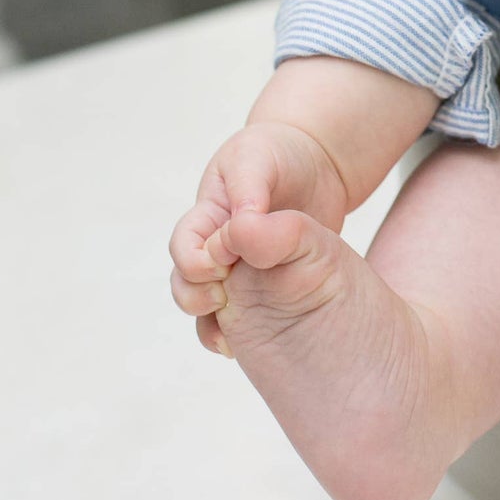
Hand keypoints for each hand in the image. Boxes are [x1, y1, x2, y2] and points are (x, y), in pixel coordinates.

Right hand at [168, 121, 350, 354]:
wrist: (317, 163)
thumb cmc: (278, 154)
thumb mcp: (259, 159)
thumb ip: (248, 188)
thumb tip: (240, 225)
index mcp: (207, 214)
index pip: (183, 247)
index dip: (195, 262)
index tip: (225, 263)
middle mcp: (216, 245)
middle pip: (186, 283)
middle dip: (195, 298)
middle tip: (224, 300)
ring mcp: (241, 267)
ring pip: (209, 306)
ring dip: (214, 322)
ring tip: (232, 338)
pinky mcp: (267, 283)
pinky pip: (243, 315)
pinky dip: (238, 332)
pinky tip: (244, 345)